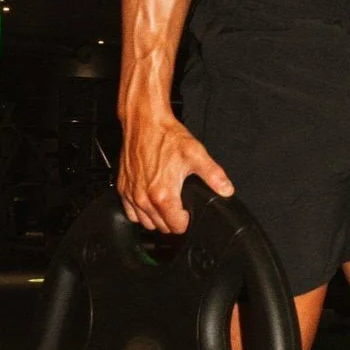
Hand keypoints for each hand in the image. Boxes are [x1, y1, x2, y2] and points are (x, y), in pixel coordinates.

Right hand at [117, 114, 233, 235]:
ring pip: (145, 223)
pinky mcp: (123, 188)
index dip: (186, 222)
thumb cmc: (166, 136)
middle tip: (180, 207)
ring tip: (166, 204)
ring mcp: (131, 194)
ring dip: (156, 218)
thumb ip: (214, 175)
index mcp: (163, 195)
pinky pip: (130, 213)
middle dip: (173, 221)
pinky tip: (149, 200)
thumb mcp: (196, 154)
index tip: (189, 212)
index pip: (176, 227)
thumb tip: (226, 189)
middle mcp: (144, 198)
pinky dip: (140, 212)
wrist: (145, 122)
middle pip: (161, 227)